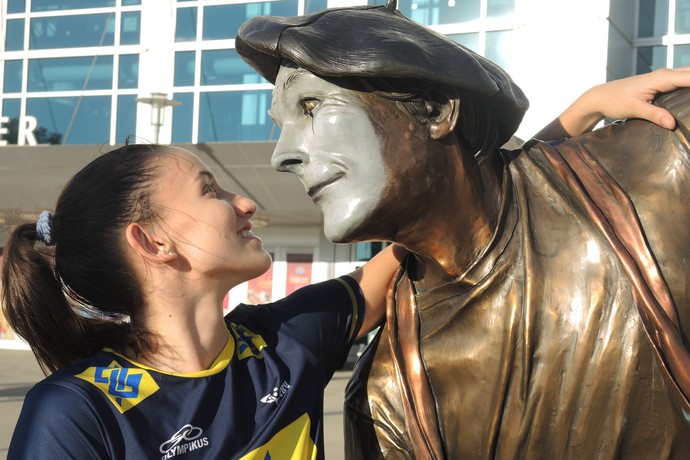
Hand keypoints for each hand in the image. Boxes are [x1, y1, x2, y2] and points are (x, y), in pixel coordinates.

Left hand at [533, 67, 689, 140]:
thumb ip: (654, 115)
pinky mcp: (661, 84)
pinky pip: (681, 82)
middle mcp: (665, 74)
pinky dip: (688, 87)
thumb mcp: (634, 109)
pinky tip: (688, 100)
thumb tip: (672, 124)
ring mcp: (664, 78)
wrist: (601, 97)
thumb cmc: (615, 101)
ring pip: (688, 76)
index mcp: (662, 78)